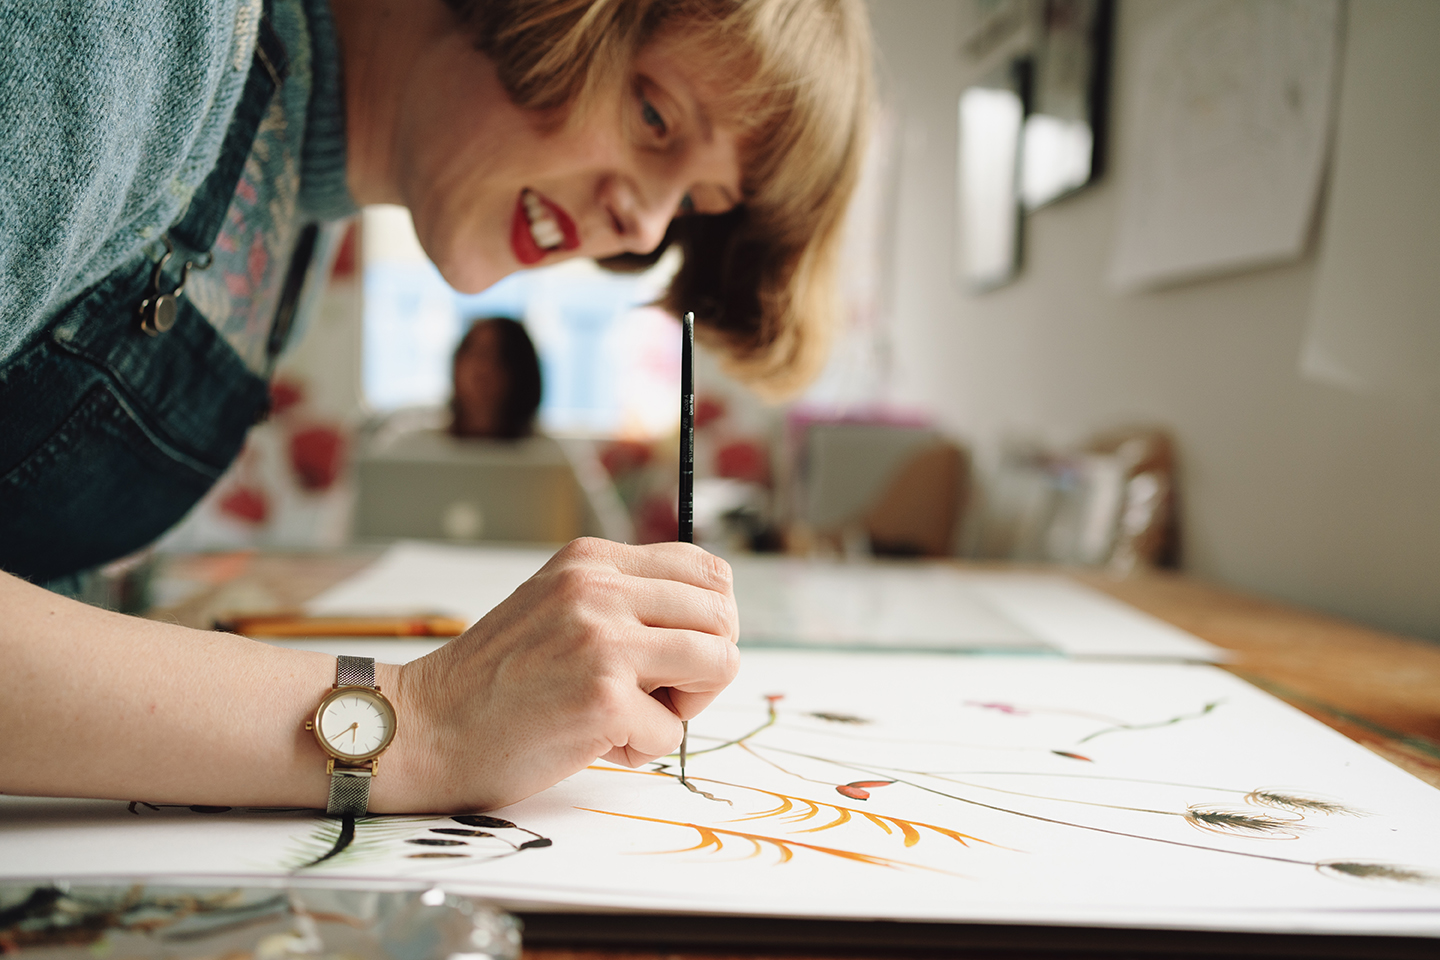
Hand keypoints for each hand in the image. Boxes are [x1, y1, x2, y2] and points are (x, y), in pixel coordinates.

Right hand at [385, 538, 739, 810]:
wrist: (424, 728)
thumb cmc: (495, 681)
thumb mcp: (558, 606)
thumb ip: (623, 600)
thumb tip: (714, 621)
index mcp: (592, 560)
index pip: (706, 571)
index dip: (709, 622)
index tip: (674, 655)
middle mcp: (599, 588)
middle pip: (723, 616)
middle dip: (706, 666)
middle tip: (658, 693)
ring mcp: (603, 639)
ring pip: (719, 663)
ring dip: (684, 706)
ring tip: (631, 716)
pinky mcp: (603, 696)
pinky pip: (674, 732)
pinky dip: (641, 749)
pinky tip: (591, 741)